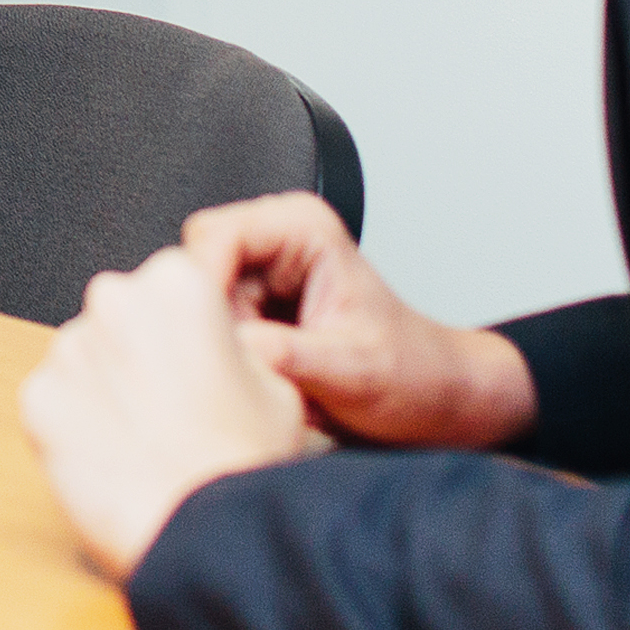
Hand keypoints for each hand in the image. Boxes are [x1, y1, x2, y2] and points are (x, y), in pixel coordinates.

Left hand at [18, 245, 322, 581]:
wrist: (204, 534)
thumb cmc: (242, 462)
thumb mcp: (276, 384)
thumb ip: (232, 346)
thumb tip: (210, 346)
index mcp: (177, 281)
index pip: (171, 286)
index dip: (188, 330)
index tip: (196, 364)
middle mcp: (111, 300)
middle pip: (121, 317)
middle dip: (139, 352)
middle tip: (171, 407)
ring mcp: (66, 349)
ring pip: (84, 360)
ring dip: (105, 388)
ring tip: (146, 440)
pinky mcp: (34, 398)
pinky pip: (56, 403)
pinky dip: (76, 426)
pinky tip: (114, 457)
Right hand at [182, 191, 534, 448]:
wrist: (435, 400)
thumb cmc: (413, 375)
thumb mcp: (353, 370)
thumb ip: (287, 355)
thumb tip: (229, 349)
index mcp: (302, 229)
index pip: (213, 237)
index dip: (199, 288)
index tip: (201, 339)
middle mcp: (275, 240)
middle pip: (194, 268)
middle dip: (211, 324)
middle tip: (245, 368)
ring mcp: (259, 274)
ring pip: (194, 302)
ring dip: (218, 345)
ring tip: (265, 378)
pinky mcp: (250, 308)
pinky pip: (208, 327)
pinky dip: (225, 357)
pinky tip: (259, 378)